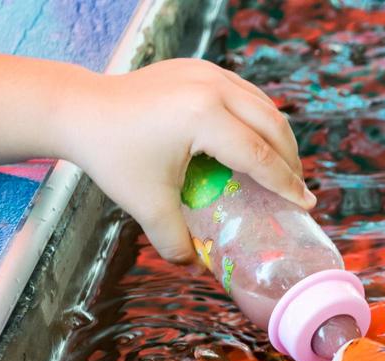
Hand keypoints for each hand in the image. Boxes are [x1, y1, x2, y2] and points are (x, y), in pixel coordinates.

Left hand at [61, 59, 313, 263]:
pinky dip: (258, 118)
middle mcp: (211, 87)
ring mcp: (206, 71)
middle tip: (297, 191)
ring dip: (278, 137)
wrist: (80, 110)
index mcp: (203, 116)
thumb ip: (175, 242)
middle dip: (290, 161)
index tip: (305, 205)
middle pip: (272, 125)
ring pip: (262, 105)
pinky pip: (244, 93)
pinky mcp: (198, 67)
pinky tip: (258, 141)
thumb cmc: (112, 155)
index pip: (259, 155)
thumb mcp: (146, 205)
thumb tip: (197, 268)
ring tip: (283, 168)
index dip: (285, 185)